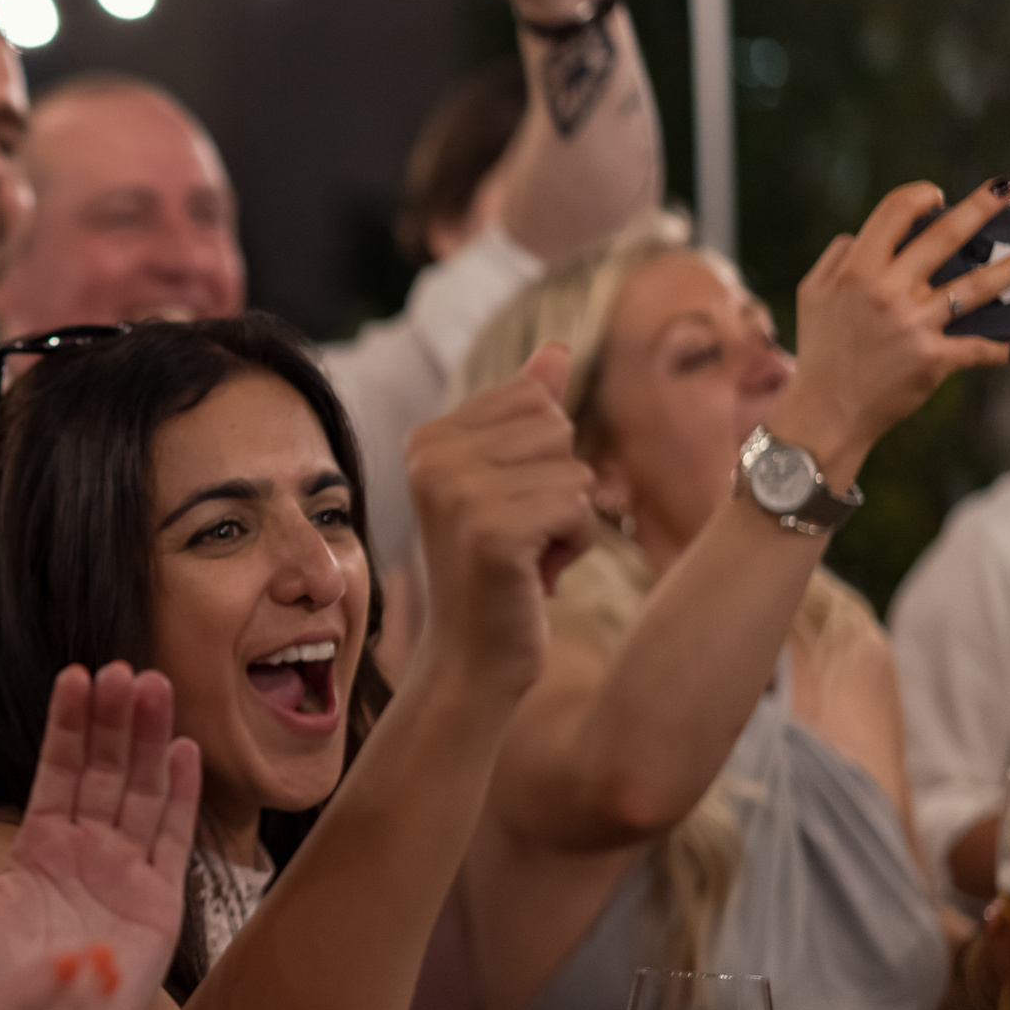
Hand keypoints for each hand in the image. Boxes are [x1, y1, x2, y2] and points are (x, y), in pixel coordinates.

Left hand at [0, 663, 198, 1009]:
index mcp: (42, 847)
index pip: (60, 770)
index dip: (69, 725)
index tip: (76, 676)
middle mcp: (89, 852)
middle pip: (108, 770)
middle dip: (115, 720)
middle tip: (122, 670)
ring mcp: (127, 875)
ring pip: (142, 792)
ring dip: (149, 741)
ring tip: (153, 690)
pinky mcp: (159, 904)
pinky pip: (173, 840)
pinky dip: (180, 796)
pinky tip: (182, 751)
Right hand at [403, 344, 597, 700]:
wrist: (471, 660)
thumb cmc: (497, 572)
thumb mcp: (508, 484)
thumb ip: (526, 414)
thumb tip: (557, 349)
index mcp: (429, 439)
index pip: (535, 399)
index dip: (543, 457)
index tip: (508, 508)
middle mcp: (431, 458)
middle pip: (557, 428)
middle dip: (560, 486)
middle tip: (519, 538)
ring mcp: (457, 494)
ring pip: (575, 469)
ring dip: (570, 521)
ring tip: (526, 558)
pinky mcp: (491, 532)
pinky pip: (579, 506)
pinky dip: (574, 547)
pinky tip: (535, 577)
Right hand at [769, 181, 1009, 483]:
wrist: (824, 413)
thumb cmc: (820, 351)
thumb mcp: (810, 296)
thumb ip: (835, 258)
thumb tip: (861, 234)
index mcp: (855, 272)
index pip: (893, 213)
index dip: (919, 196)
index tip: (937, 196)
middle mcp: (886, 292)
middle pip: (944, 236)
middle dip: (980, 207)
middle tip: (1005, 190)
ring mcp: (912, 324)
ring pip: (976, 286)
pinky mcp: (933, 358)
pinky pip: (977, 347)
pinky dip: (998, 348)